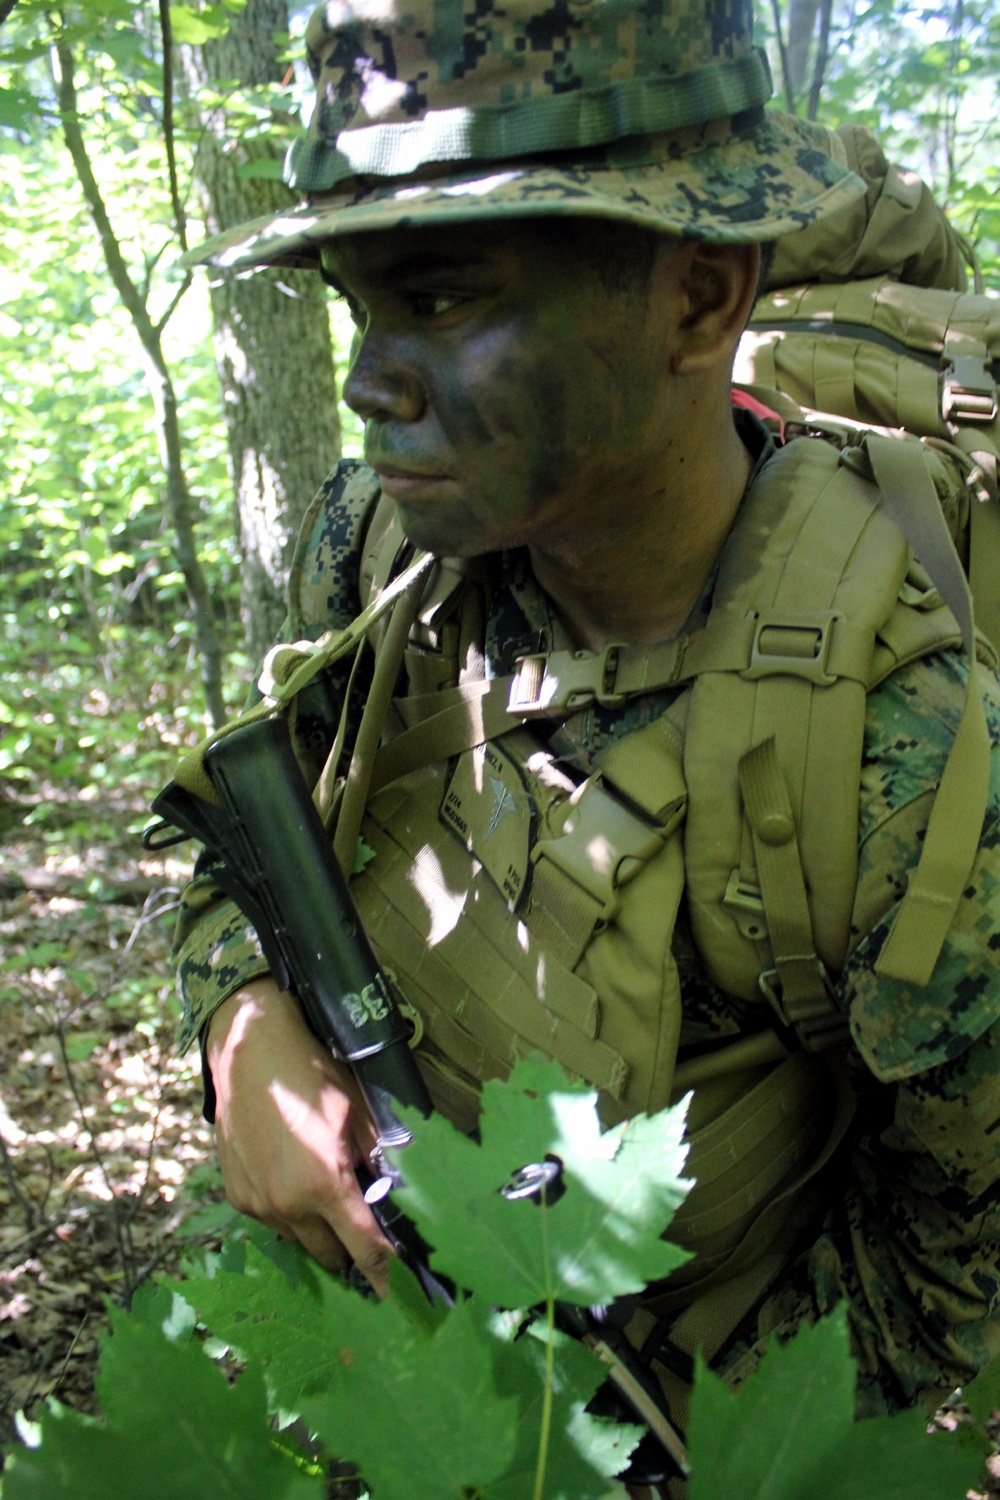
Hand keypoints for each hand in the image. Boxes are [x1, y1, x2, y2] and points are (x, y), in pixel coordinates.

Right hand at [206, 978, 392, 1292]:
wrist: (249, 1049)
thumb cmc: (311, 1074)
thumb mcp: (357, 1113)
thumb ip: (378, 1159)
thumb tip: (396, 1192)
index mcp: (325, 1186)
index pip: (365, 1249)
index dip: (386, 1275)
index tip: (400, 1295)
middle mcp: (288, 1205)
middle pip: (331, 1257)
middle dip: (351, 1249)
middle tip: (365, 1227)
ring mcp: (258, 1204)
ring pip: (300, 1241)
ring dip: (318, 1230)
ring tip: (326, 1193)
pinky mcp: (237, 1195)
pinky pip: (273, 1221)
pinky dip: (290, 1212)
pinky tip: (295, 1178)